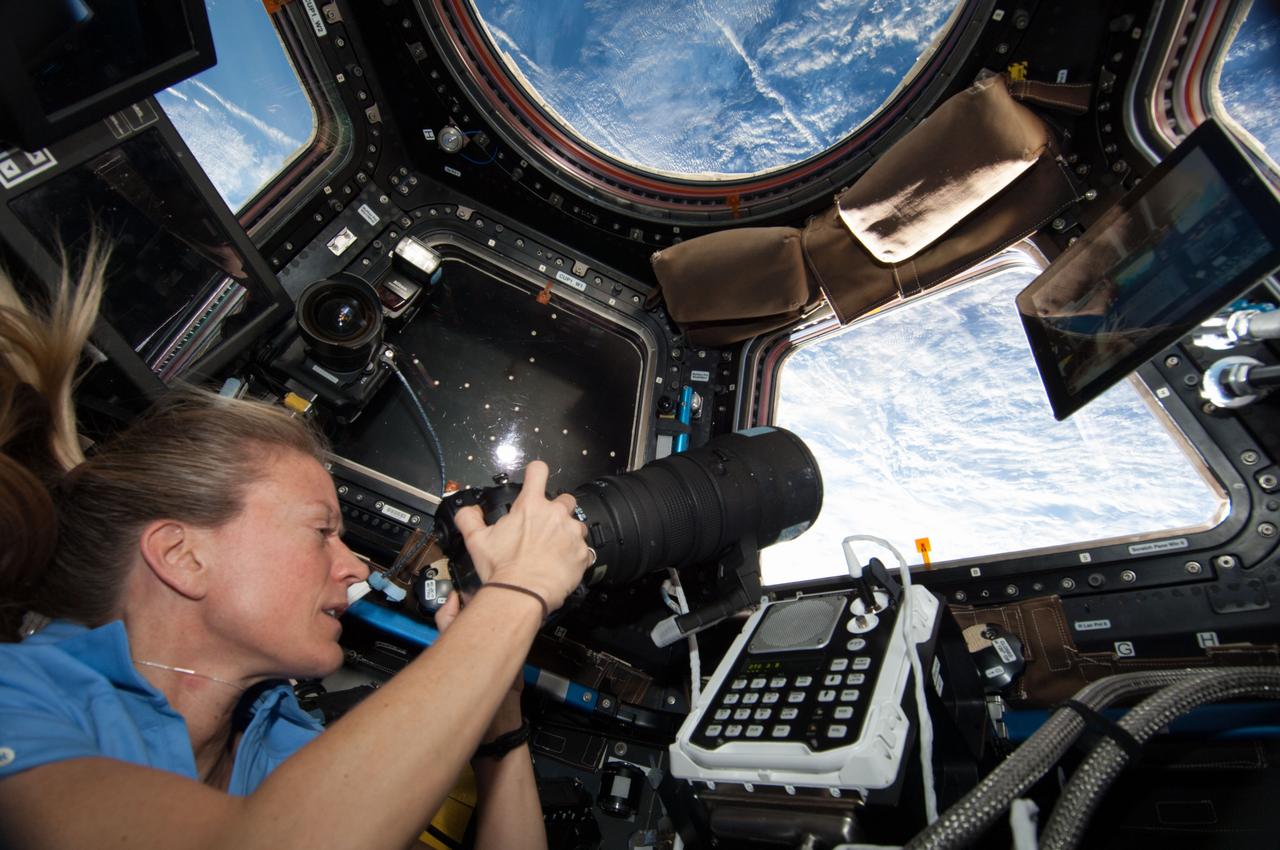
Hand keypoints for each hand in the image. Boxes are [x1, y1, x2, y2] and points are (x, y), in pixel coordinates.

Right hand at [452, 460, 590, 611]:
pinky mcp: (582, 553)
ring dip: (567, 534)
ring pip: (576, 525)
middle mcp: (554, 515)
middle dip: (557, 510)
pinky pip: (584, 550)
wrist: (521, 594)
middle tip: (545, 527)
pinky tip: (562, 565)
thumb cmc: (502, 569)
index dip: (536, 472)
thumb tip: (468, 511)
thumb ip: (469, 519)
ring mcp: (571, 533)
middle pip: (565, 499)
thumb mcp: (477, 541)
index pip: (538, 471)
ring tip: (553, 550)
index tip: (536, 477)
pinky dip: (575, 556)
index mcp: (530, 506)